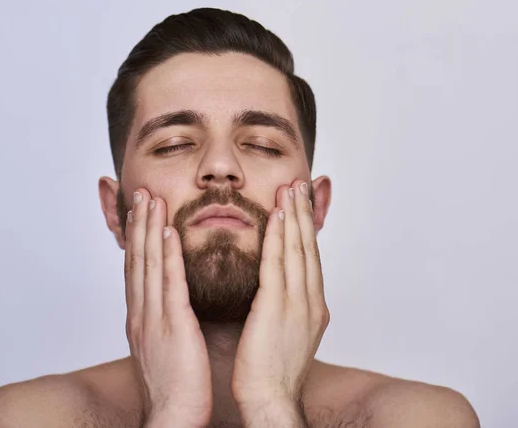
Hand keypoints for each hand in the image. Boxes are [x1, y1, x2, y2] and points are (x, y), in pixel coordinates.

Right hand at [125, 189, 212, 427]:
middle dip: (138, 225)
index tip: (138, 215)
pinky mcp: (173, 325)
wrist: (173, 417)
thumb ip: (162, 322)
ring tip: (151, 199)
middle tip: (140, 194)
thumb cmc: (174, 387)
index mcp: (141, 318)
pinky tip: (168, 231)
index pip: (136, 271)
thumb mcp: (162, 347)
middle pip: (137, 260)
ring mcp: (153, 318)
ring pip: (149, 264)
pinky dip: (167, 255)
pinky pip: (169, 283)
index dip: (136, 240)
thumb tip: (168, 307)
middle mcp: (141, 313)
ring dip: (149, 229)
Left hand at [231, 180, 329, 410]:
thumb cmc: (273, 371)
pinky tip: (277, 217)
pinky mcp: (277, 308)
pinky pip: (278, 265)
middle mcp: (311, 302)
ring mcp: (297, 304)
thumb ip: (288, 306)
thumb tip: (280, 290)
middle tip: (300, 184)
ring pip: (298, 251)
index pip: (311, 259)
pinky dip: (279, 239)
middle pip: (309, 248)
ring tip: (290, 189)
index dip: (307, 230)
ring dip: (294, 217)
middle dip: (304, 214)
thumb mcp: (289, 333)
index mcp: (314, 308)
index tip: (302, 205)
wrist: (271, 401)